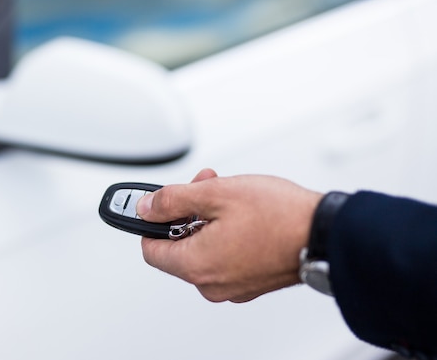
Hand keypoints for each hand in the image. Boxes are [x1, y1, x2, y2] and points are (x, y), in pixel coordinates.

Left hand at [137, 169, 321, 302]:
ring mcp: (233, 285)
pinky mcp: (251, 281)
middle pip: (180, 245)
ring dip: (209, 218)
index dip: (154, 221)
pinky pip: (225, 256)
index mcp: (196, 266)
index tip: (162, 203)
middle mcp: (211, 283)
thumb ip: (172, 200)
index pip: (150, 249)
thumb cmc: (278, 216)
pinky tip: (244, 213)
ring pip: (204, 247)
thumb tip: (146, 208)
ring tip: (230, 194)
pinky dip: (227, 234)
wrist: (325, 234)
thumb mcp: (215, 193)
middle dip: (187, 211)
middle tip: (205, 186)